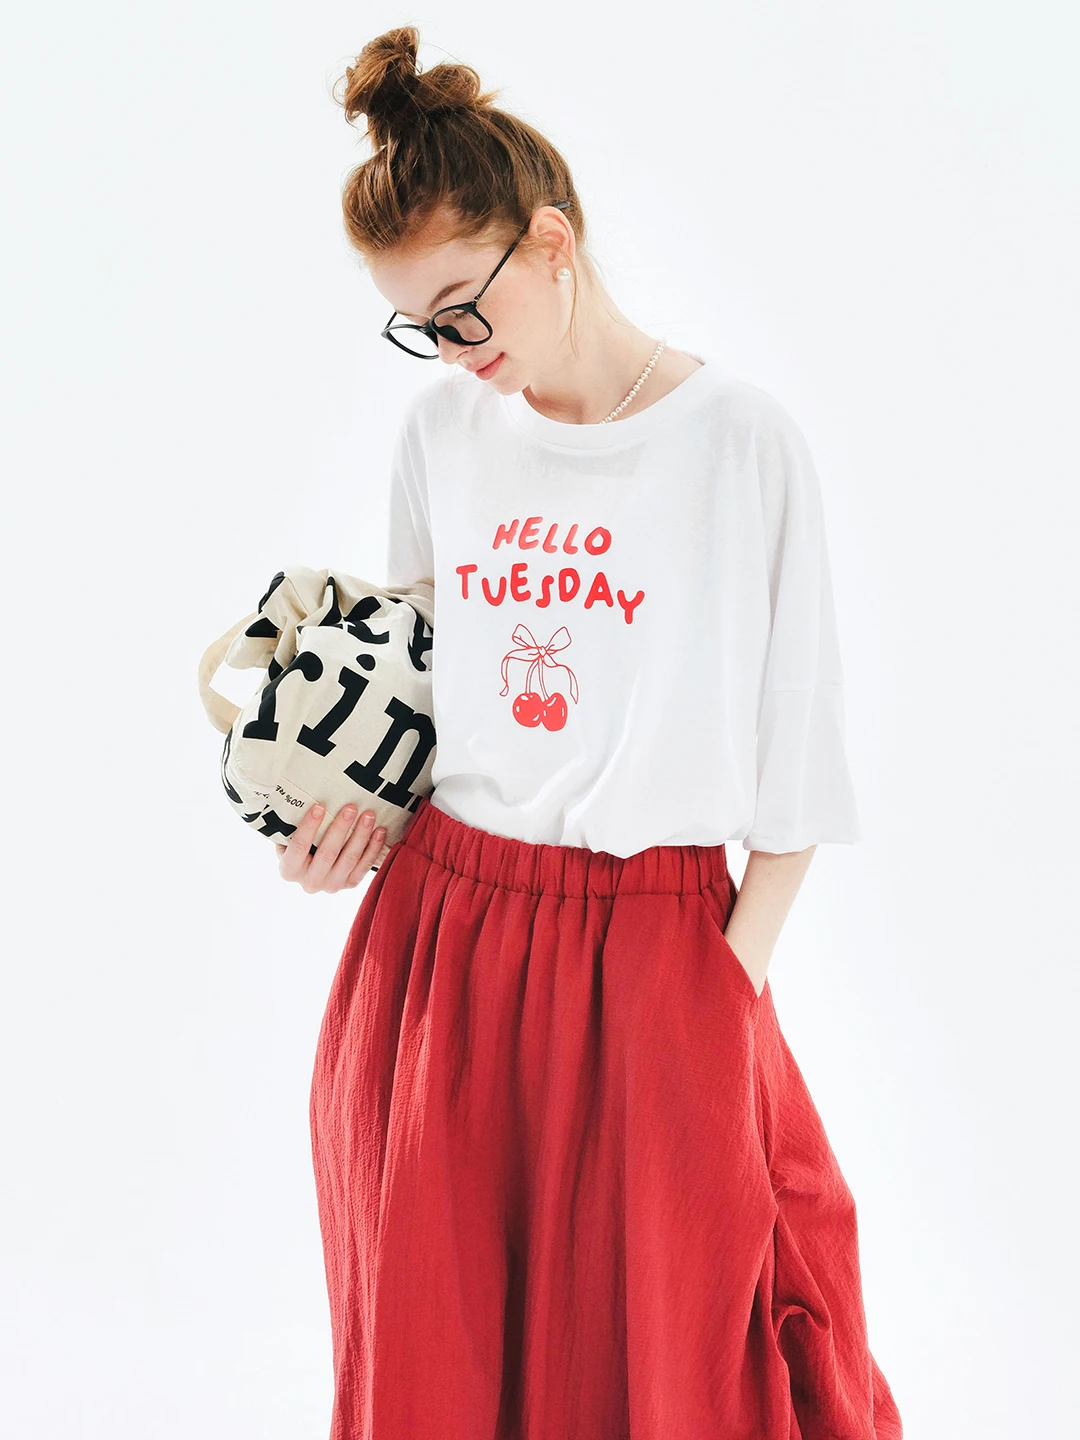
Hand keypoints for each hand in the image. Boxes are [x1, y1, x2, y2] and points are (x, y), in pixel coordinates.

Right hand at [274, 803, 390, 893]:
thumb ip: (292, 825)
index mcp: (289, 870)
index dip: (309, 827)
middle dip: (340, 828)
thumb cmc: (300, 845)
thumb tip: (301, 798)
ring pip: (349, 860)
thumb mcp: (288, 838)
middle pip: (327, 854)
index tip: (319, 806)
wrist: (311, 868)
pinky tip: (380, 831)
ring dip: (361, 836)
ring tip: (368, 816)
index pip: (299, 847)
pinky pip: (364, 867)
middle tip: (351, 808)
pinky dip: (373, 848)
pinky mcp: (350, 884)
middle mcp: (310, 882)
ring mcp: (331, 885)